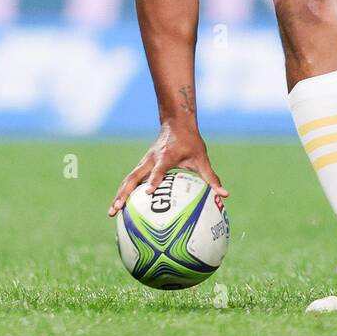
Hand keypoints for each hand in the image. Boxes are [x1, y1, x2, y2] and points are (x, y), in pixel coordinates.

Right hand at [107, 122, 228, 215]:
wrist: (176, 123)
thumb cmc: (190, 142)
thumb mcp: (202, 158)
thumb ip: (211, 178)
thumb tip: (225, 195)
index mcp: (166, 157)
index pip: (159, 170)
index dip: (154, 180)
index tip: (149, 193)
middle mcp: (151, 160)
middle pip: (134, 178)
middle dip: (124, 193)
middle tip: (116, 209)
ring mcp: (144, 162)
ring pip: (128, 180)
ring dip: (119, 194)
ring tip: (111, 212)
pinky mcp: (141, 165)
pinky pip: (131, 179)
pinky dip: (123, 191)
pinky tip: (119, 206)